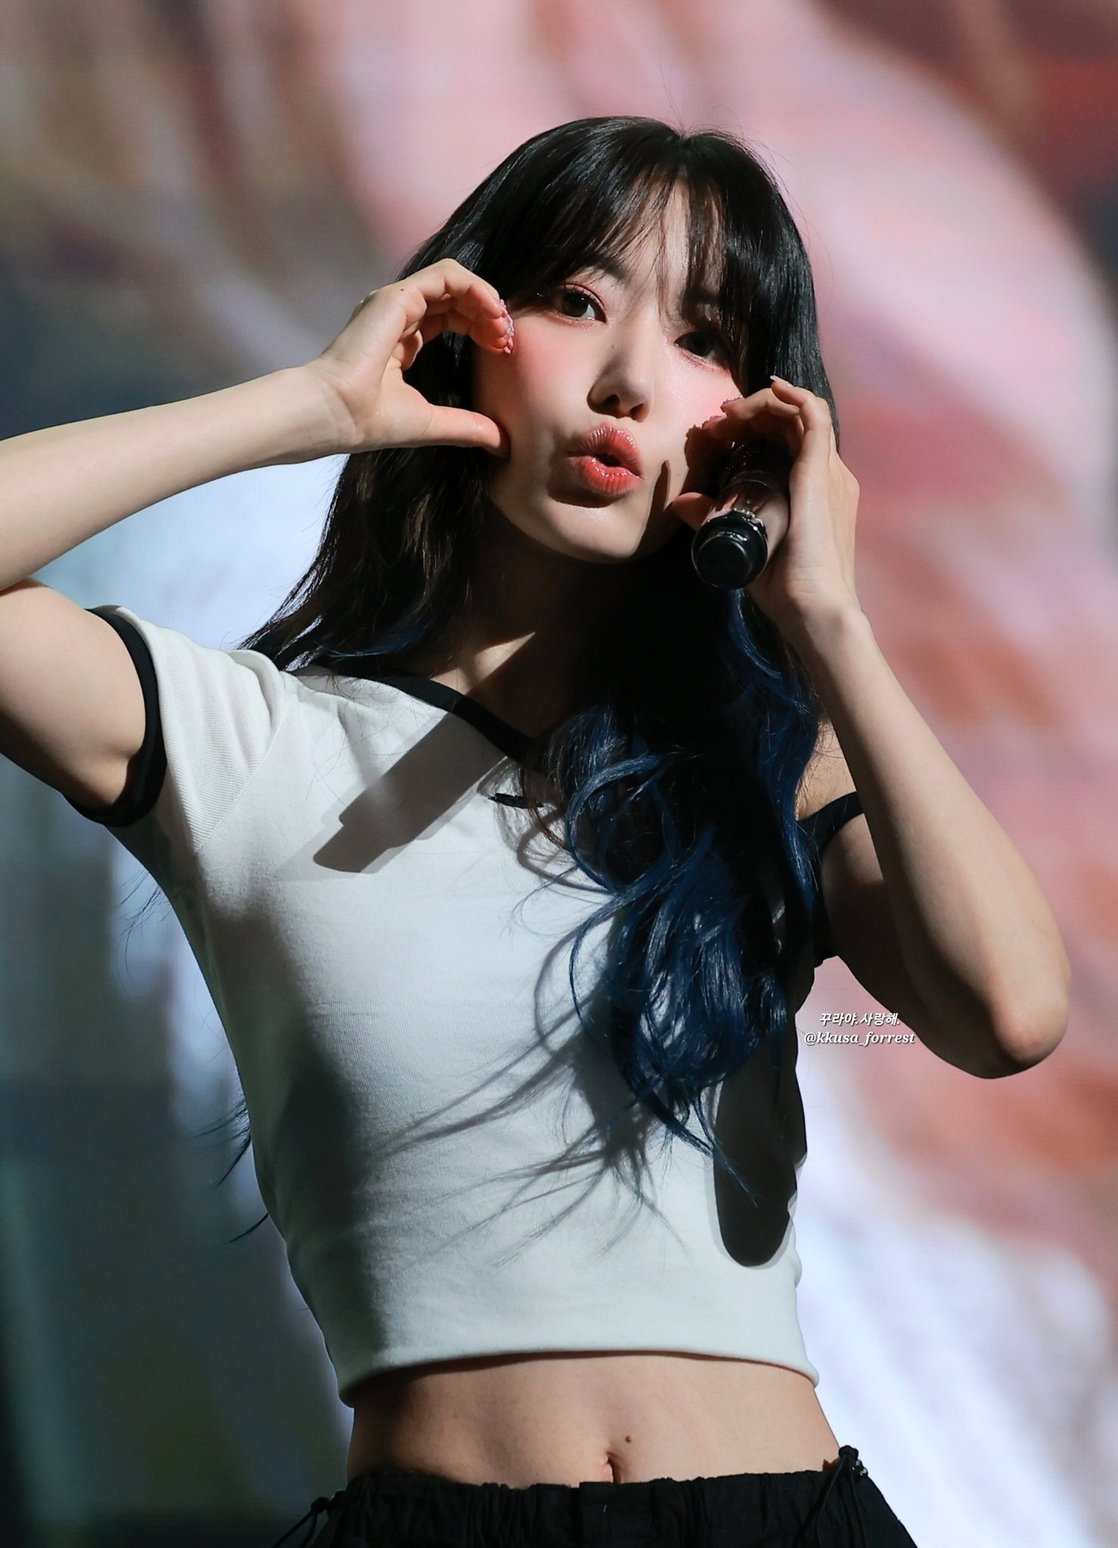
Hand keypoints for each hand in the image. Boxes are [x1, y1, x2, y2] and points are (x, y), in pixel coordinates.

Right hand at [303, 258, 513, 456]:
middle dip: (488, 313)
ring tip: (502, 325)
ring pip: (453, 280)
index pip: (451, 316)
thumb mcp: (432, 424)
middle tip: (507, 340)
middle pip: (456, 296)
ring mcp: (396, 302)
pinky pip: (446, 276)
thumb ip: (467, 427)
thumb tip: (503, 444)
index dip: (481, 327)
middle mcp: (399, 315)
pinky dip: (475, 288)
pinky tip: (491, 311)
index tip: (502, 352)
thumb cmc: (370, 421)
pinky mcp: (396, 297)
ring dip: (485, 298)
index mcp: (403, 338)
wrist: (336, 414)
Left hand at [677, 378, 860, 640]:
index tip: (717, 435)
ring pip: (800, 414)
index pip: (789, 441)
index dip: (753, 429)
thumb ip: (716, 520)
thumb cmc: (785, 589)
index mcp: (817, 492)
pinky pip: (813, 418)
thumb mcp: (743, 543)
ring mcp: (828, 473)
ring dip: (762, 405)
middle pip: (793, 424)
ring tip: (729, 413)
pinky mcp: (821, 473)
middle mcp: (829, 477)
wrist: (813, 610)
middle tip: (716, 423)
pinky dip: (790, 398)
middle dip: (752, 414)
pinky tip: (766, 390)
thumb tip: (683, 503)